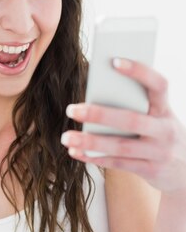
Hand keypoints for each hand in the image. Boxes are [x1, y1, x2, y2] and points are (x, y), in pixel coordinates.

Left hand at [61, 58, 185, 194]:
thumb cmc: (160, 135)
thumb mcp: (158, 118)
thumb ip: (136, 107)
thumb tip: (96, 96)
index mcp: (166, 109)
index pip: (158, 85)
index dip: (139, 71)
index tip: (114, 61)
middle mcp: (166, 130)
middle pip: (131, 120)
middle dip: (98, 114)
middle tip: (71, 109)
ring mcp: (159, 152)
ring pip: (120, 147)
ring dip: (90, 142)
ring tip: (66, 137)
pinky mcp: (150, 171)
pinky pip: (118, 164)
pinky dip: (94, 157)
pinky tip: (75, 152)